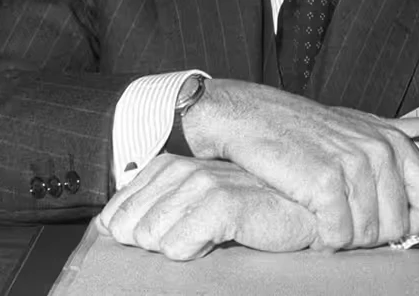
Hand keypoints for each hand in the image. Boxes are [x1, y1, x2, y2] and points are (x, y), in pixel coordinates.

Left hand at [96, 155, 318, 259]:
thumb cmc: (255, 210)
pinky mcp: (223, 204)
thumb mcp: (200, 205)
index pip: (120, 205)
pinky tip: (214, 244)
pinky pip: (178, 245)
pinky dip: (192, 252)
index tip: (163, 238)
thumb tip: (113, 227)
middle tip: (194, 239)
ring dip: (178, 248)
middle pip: (132, 227)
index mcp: (173, 166)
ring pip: (152, 237)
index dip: (132, 231)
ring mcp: (203, 184)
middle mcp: (184, 170)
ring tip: (210, 239)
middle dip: (155, 244)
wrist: (306, 211)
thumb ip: (160, 208)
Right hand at [183, 80, 418, 250]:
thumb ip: (412, 128)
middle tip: (339, 217)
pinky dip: (321, 238)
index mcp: (395, 142)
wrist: (248, 117)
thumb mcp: (365, 122)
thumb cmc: (305, 127)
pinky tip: (307, 219)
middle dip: (370, 235)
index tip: (382, 221)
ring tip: (321, 215)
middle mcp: (379, 152)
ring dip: (341, 237)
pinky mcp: (323, 183)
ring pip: (366, 237)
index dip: (411, 222)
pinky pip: (337, 237)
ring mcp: (353, 166)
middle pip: (397, 228)